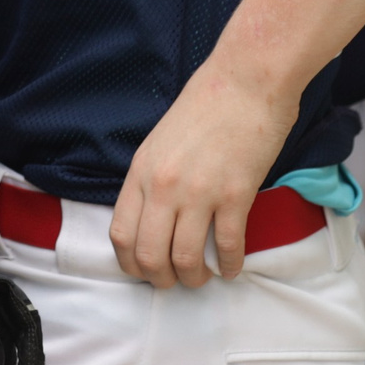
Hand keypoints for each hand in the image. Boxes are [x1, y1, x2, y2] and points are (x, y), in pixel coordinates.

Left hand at [110, 60, 293, 286]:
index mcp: (140, 172)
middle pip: (150, 254)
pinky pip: (227, 246)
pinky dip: (230, 265)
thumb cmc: (203, 107)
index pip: (121, 234)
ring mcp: (198, 192)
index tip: (144, 270)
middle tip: (175, 281)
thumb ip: (151, 180)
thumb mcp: (159, 143)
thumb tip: (152, 218)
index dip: (130, 263)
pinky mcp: (235, 195)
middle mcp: (163, 186)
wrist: (244, 83)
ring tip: (203, 277)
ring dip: (195, 277)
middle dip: (162, 278)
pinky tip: (232, 268)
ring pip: (186, 258)